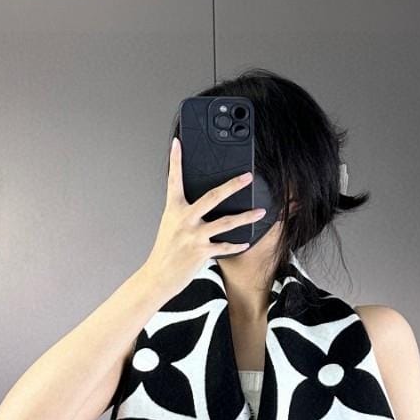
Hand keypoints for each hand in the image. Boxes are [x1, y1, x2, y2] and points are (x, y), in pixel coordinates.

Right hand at [141, 136, 266, 300]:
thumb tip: (201, 203)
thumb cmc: (166, 251)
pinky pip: (224, 246)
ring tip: (261, 211)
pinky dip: (236, 245)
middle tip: (247, 176)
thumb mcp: (170, 225)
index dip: (175, 160)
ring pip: (226, 222)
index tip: (178, 143)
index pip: (174, 180)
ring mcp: (194, 235)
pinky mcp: (202, 251)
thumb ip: (184, 212)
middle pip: (213, 196)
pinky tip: (245, 242)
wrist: (158, 276)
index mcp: (174, 209)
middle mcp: (184, 219)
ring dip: (246, 216)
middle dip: (233, 185)